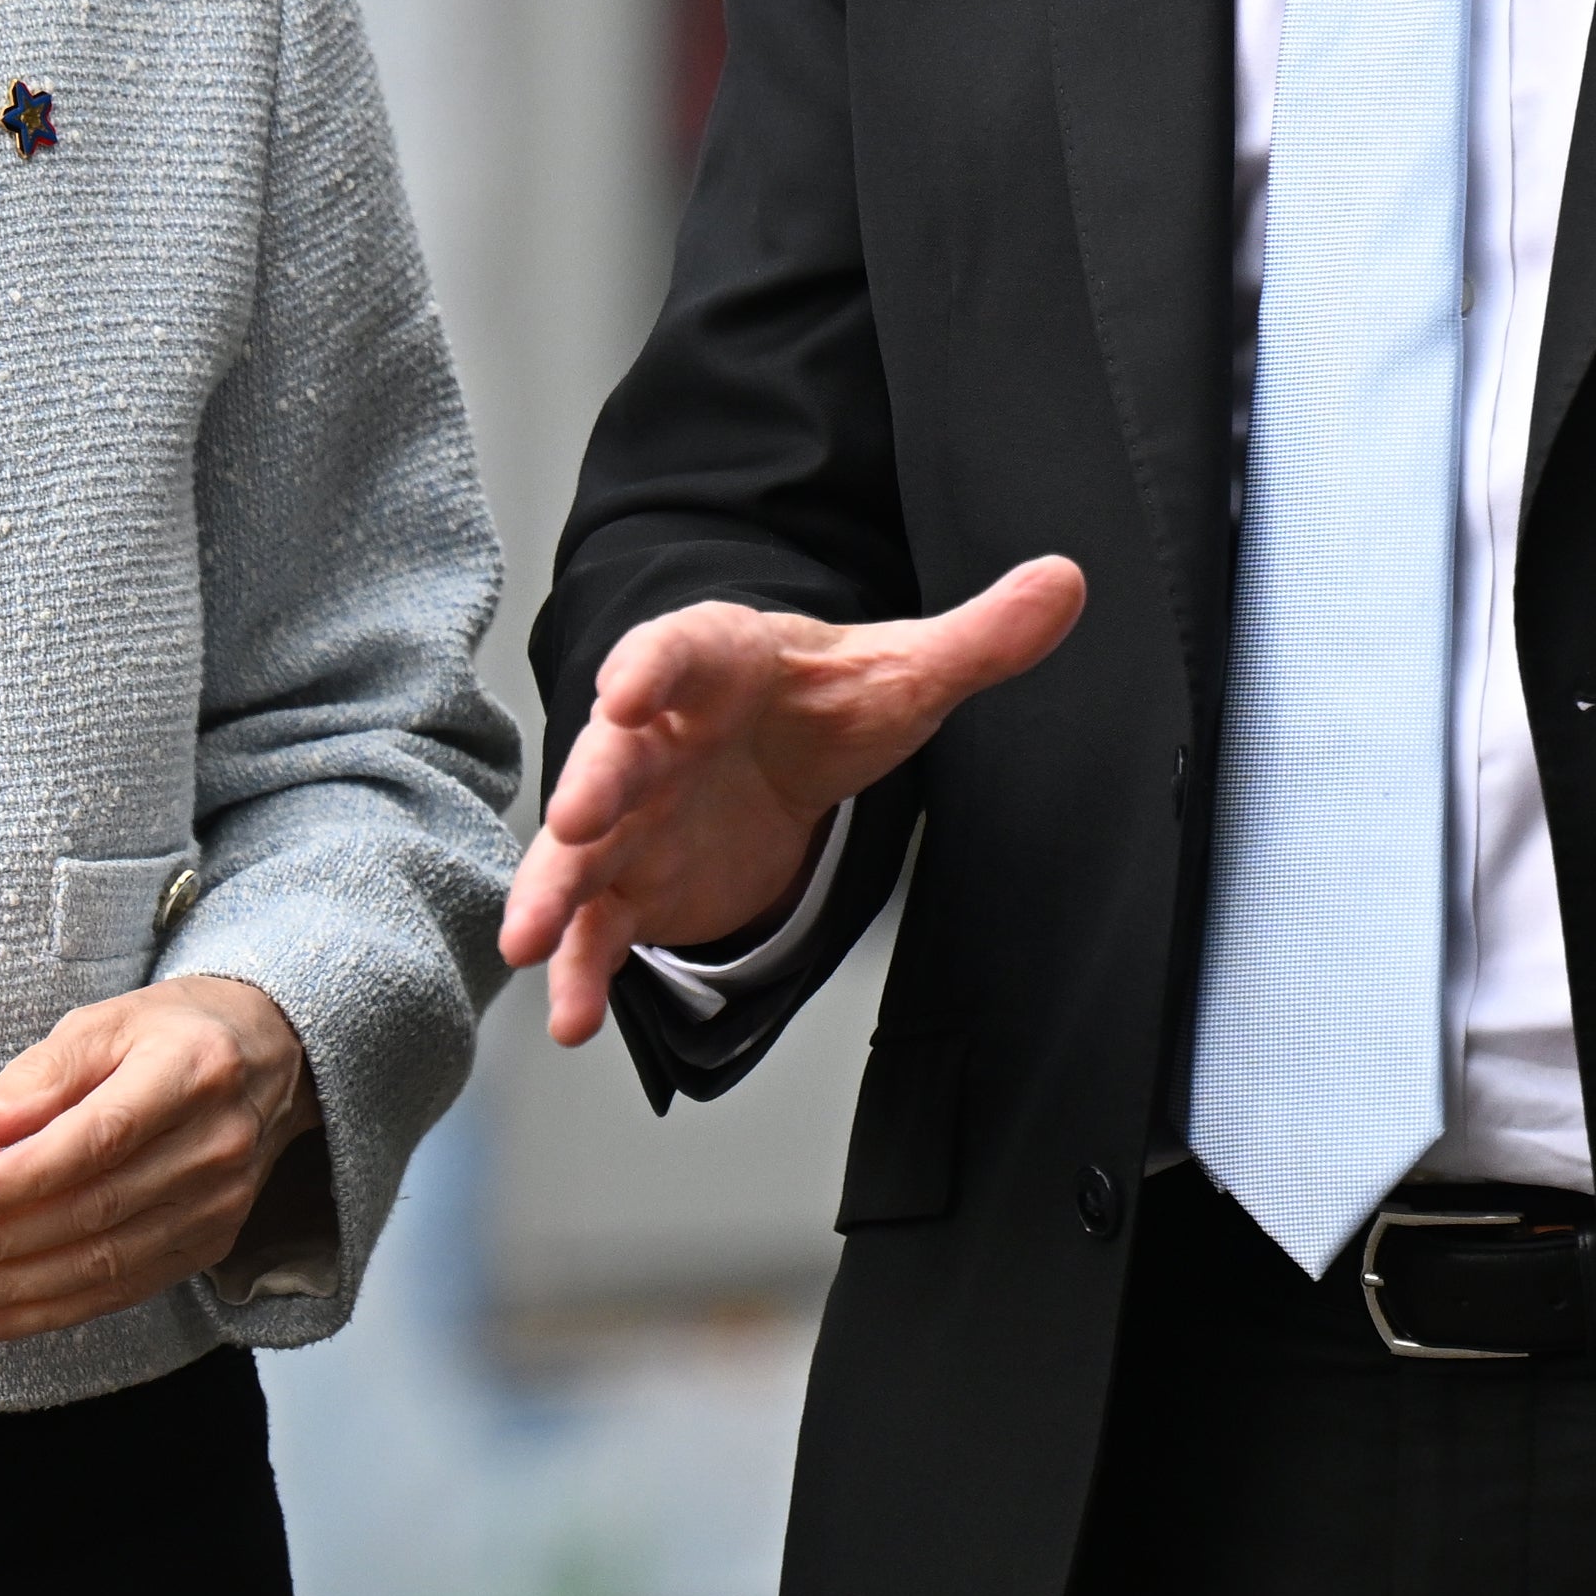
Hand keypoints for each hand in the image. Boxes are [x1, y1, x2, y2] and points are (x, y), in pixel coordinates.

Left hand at [0, 977, 308, 1342]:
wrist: (267, 1059)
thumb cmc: (168, 1034)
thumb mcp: (105, 1023)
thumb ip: (42, 1075)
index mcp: (191, 1070)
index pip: (104, 1135)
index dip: (30, 1174)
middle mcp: (216, 1143)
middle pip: (99, 1207)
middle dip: (1, 1238)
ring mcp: (220, 1203)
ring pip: (107, 1261)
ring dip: (16, 1287)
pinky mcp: (210, 1245)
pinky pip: (124, 1290)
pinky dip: (53, 1311)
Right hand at [498, 557, 1085, 1048]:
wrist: (780, 749)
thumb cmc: (825, 699)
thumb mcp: (906, 669)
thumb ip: (979, 636)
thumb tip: (1064, 581)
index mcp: (714, 663)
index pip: (676, 654)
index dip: (651, 668)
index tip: (629, 689)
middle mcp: (656, 736)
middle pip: (613, 755)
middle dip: (591, 784)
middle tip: (572, 818)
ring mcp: (635, 814)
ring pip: (581, 850)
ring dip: (553, 890)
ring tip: (530, 940)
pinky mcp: (634, 881)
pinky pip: (600, 925)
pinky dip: (581, 969)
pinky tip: (569, 1014)